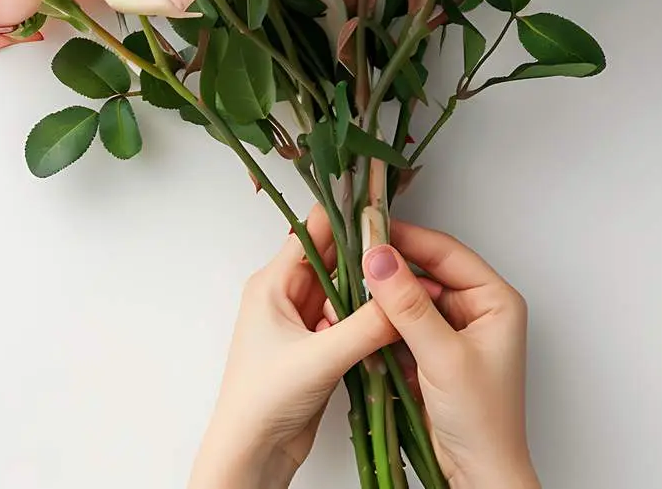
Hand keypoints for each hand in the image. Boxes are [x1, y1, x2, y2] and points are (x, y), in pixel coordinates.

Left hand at [189, 206, 396, 488]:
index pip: (313, 233)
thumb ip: (367, 326)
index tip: (383, 210)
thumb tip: (404, 300)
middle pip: (333, 260)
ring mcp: (301, 323)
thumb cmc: (263, 401)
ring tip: (408, 288)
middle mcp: (285, 297)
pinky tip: (391, 323)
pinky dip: (368, 320)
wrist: (252, 451)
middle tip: (409, 251)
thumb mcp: (321, 357)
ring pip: (344, 292)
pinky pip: (347, 321)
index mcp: (272, 285)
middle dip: (368, 257)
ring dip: (370, 293)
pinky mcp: (315, 348)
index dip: (347, 218)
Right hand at [361, 222, 538, 488]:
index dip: (407, 238)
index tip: (370, 229)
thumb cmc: (483, 423)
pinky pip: (403, 325)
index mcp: (495, 301)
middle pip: (426, 272)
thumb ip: (409, 305)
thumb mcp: (443, 356)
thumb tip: (380, 259)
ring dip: (384, 298)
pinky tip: (364, 323)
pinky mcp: (433, 353)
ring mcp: (454, 332)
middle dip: (391, 269)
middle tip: (354, 259)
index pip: (446, 252)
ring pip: (410, 298)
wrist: (479, 473)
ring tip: (354, 290)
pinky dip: (383, 324)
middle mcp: (477, 311)